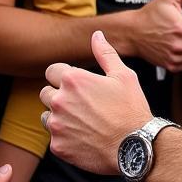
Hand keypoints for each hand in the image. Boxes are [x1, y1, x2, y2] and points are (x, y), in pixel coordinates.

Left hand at [42, 31, 150, 174]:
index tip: (77, 85)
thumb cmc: (131, 109)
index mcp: (73, 80)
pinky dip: (65, 136)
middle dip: (60, 96)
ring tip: (84, 121)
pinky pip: (54, 137)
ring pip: (47, 116)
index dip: (64, 76)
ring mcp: (57, 125)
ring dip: (60, 116)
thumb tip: (97, 35)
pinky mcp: (58, 146)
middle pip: (45, 93)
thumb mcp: (123, 75)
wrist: (135, 146)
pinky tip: (84, 136)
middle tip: (83, 104)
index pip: (52, 71)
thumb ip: (105, 53)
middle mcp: (59, 101)